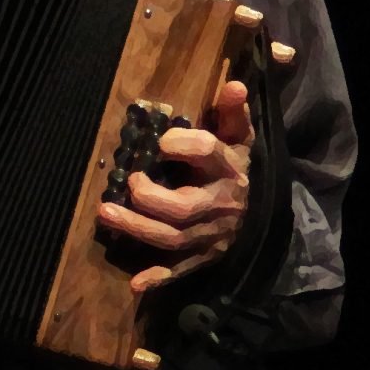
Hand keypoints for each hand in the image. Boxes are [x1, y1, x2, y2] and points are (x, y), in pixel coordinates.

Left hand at [97, 79, 254, 295]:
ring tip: (104, 213)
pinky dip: (159, 278)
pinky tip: (136, 284)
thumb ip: (233, 113)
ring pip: (172, 238)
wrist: (264, 216)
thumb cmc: (241, 169)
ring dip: (137, 228)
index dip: (183, 145)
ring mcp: (209, 236)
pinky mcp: (202, 257)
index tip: (160, 141)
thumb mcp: (241, 139)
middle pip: (182, 207)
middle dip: (149, 198)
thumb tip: (235, 84)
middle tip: (128, 182)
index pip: (208, 154)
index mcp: (228, 170)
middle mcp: (219, 205)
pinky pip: (180, 271)